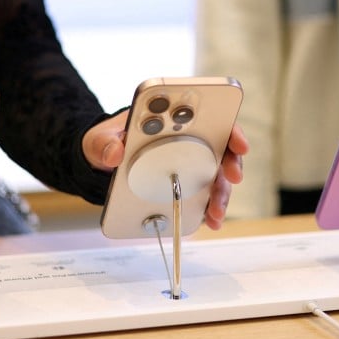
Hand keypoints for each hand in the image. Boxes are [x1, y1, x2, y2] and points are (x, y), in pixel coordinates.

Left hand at [81, 111, 248, 229]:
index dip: (229, 128)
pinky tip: (210, 220)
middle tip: (233, 177)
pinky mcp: (186, 186)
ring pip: (216, 176)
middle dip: (231, 163)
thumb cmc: (109, 141)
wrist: (104, 161)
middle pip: (222, 148)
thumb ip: (104, 143)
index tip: (237, 142)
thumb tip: (114, 153)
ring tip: (216, 212)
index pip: (210, 118)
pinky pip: (203, 196)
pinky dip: (209, 208)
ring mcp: (190, 164)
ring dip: (221, 193)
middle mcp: (189, 140)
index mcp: (172, 120)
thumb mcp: (100, 138)